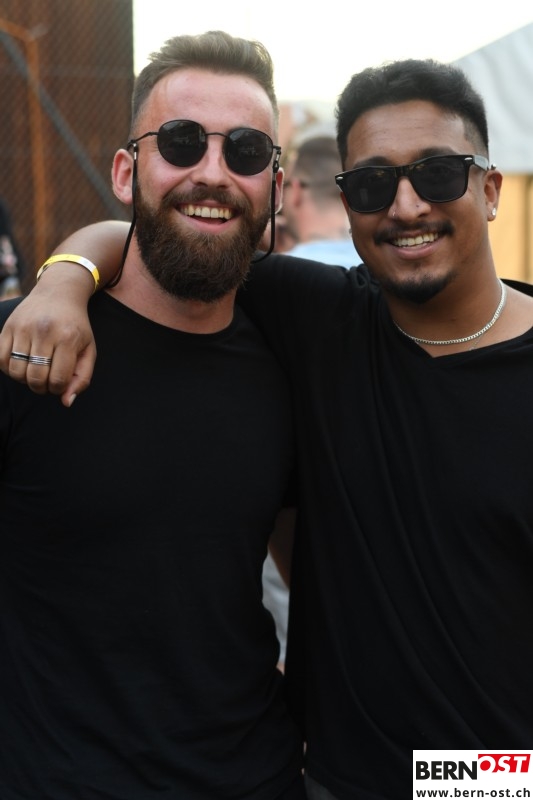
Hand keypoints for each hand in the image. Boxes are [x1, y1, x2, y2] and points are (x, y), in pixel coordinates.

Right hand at [0, 278, 96, 406]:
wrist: (59, 293)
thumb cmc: (76, 327)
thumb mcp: (88, 350)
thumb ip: (82, 378)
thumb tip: (66, 402)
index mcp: (68, 339)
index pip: (58, 380)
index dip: (58, 389)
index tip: (60, 383)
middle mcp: (44, 332)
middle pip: (35, 378)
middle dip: (41, 388)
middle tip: (46, 381)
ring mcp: (24, 328)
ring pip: (16, 371)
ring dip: (24, 379)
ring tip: (34, 371)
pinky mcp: (8, 326)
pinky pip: (1, 359)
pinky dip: (9, 368)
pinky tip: (21, 363)